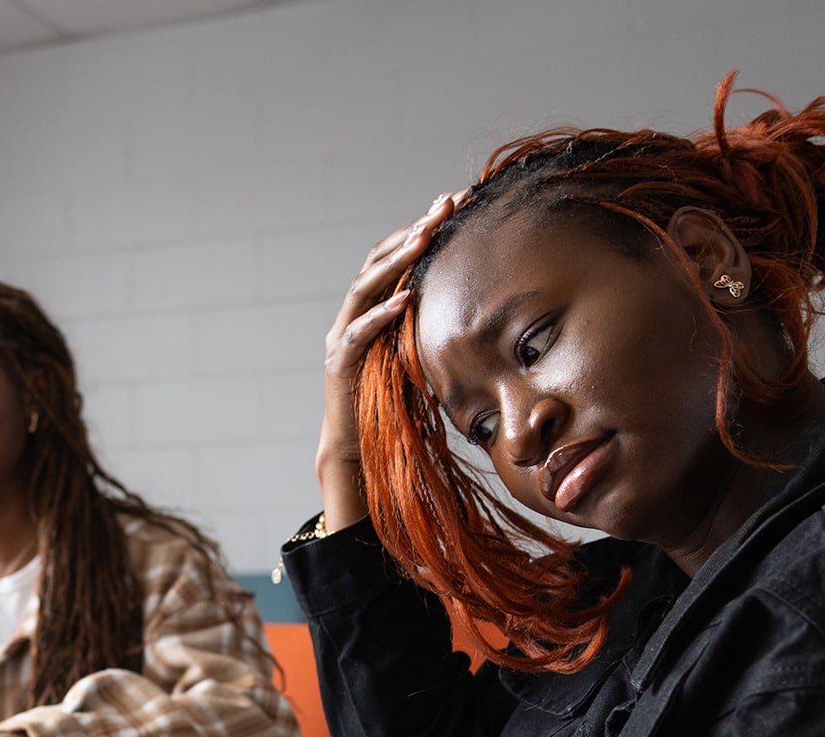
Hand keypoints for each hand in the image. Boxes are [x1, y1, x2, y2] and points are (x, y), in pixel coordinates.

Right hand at [318, 189, 465, 529]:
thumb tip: (484, 303)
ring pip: (364, 288)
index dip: (422, 227)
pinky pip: (359, 332)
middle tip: (443, 205)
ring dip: (395, 260)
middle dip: (412, 231)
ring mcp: (342, 337)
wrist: (358, 447)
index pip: (395, 256)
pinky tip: (407, 297)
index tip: (454, 201)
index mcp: (373, 308)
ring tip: (424, 238)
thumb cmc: (394, 403)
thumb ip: (435, 326)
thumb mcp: (421, 355)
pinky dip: (382, 314)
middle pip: (378, 260)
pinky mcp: (339, 364)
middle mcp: (353, 316)